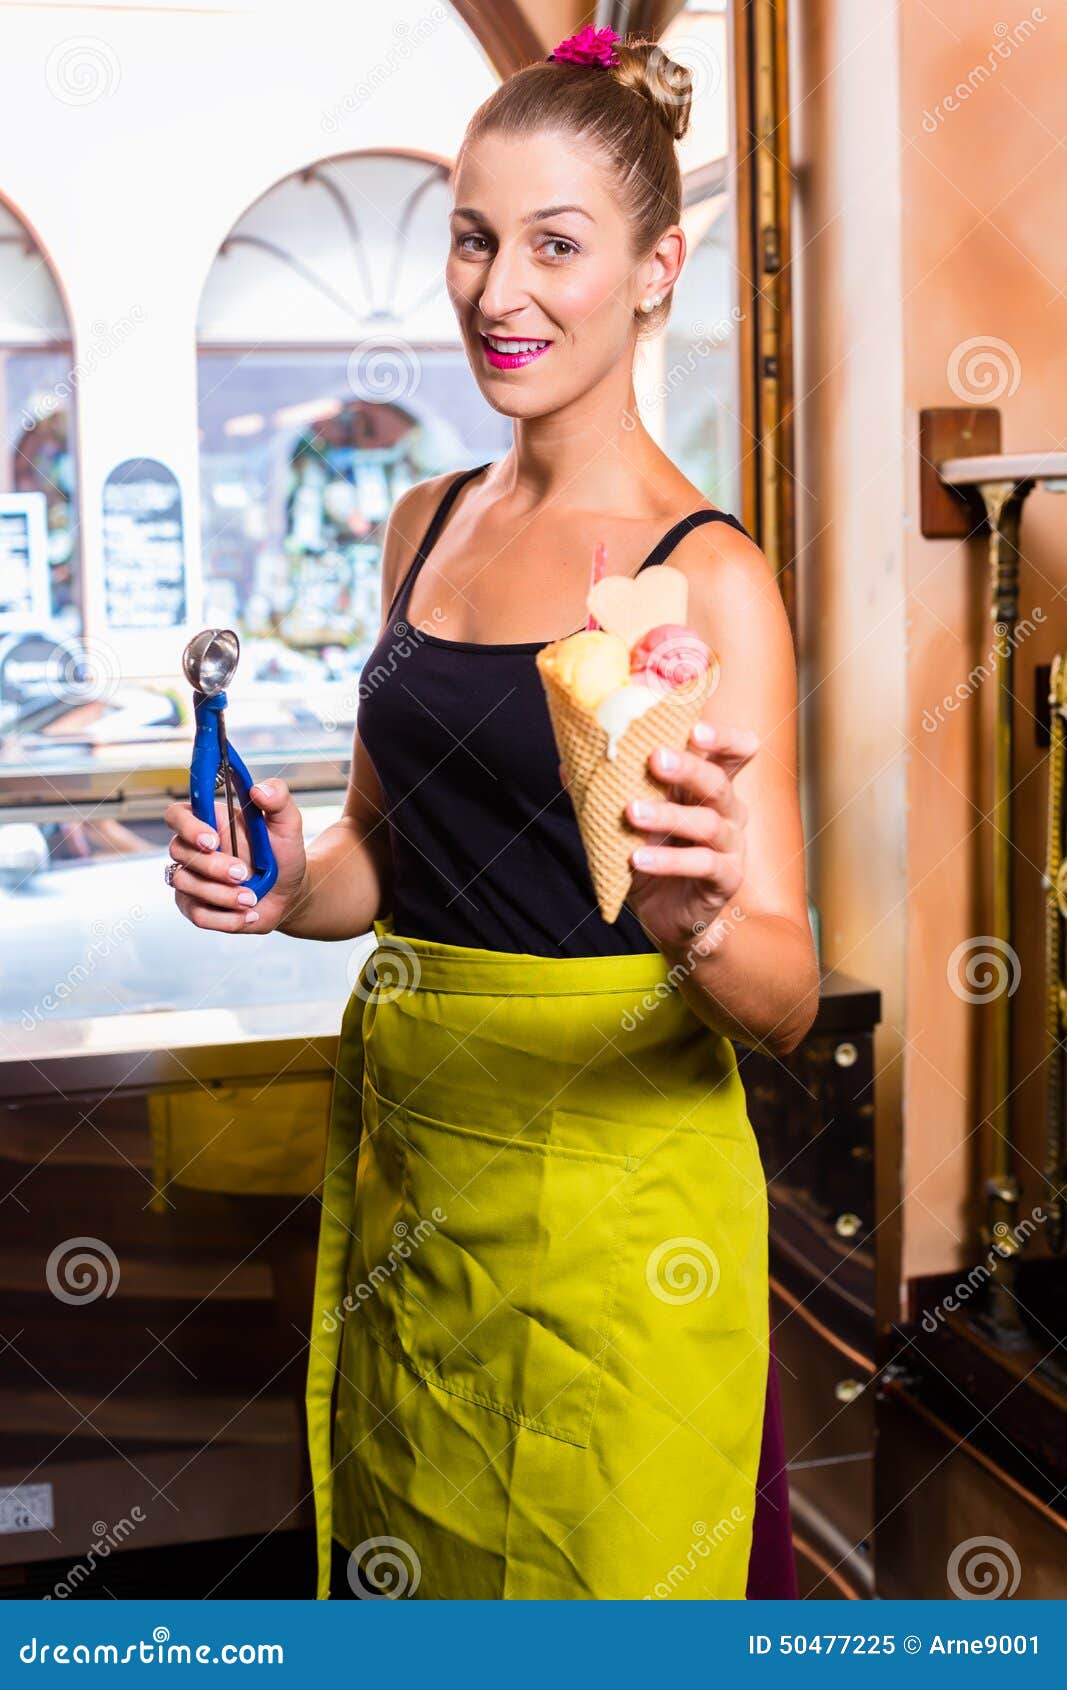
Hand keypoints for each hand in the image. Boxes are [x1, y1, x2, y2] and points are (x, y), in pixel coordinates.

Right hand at [164, 779, 307, 934]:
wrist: (289, 893)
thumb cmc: (282, 855)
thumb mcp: (288, 825)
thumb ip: (278, 800)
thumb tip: (259, 789)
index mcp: (210, 822)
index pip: (176, 814)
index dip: (187, 826)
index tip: (213, 839)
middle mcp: (193, 849)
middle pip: (177, 851)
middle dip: (213, 866)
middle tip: (244, 873)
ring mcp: (190, 878)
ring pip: (185, 885)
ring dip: (223, 894)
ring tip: (251, 897)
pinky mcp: (195, 907)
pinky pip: (198, 915)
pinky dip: (227, 918)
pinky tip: (249, 913)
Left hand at [622, 721, 757, 956]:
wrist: (666, 917)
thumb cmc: (653, 858)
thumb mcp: (628, 823)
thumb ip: (607, 793)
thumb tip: (567, 764)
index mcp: (708, 787)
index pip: (735, 751)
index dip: (722, 736)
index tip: (694, 727)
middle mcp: (728, 811)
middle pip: (718, 780)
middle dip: (688, 766)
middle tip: (654, 758)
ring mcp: (731, 845)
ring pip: (708, 822)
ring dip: (668, 815)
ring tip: (631, 813)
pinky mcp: (726, 878)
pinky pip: (703, 865)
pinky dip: (668, 861)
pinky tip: (637, 859)